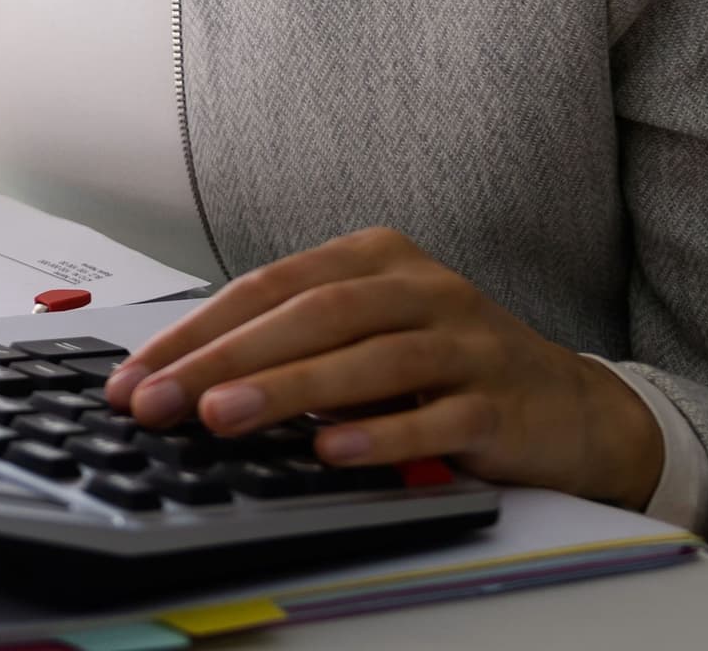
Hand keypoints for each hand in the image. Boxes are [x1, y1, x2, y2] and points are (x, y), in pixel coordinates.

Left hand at [106, 227, 660, 504]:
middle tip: (158, 401)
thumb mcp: (367, 337)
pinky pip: (433, 415)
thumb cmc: (445, 368)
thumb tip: (185, 382)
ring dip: (286, 390)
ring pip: (364, 360)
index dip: (196, 332)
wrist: (570, 408)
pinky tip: (330, 450)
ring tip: (221, 420)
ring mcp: (465, 340)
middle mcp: (420, 288)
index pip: (266, 288)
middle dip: (221, 361)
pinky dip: (379, 434)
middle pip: (308, 317)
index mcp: (375, 258)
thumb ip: (292, 346)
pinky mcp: (500, 400)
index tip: (136, 376)